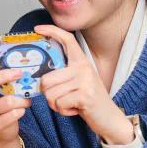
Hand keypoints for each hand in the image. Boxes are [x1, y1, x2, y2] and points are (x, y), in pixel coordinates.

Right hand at [0, 34, 31, 142]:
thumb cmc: (6, 108)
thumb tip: (27, 59)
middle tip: (20, 73)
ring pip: (6, 101)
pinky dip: (21, 111)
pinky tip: (22, 111)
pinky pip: (12, 115)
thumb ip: (10, 78)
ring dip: (21, 99)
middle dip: (3, 76)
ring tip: (26, 100)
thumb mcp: (5, 90)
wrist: (4, 132)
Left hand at [34, 25, 134, 144]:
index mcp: (81, 62)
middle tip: (61, 98)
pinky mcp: (85, 96)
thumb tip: (39, 74)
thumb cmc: (88, 100)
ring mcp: (85, 81)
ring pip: (50, 94)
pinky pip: (59, 104)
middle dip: (47, 94)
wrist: (109, 118)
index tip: (37, 29)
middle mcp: (84, 68)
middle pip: (46, 79)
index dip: (51, 31)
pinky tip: (75, 110)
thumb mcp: (79, 81)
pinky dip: (63, 111)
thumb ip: (64, 74)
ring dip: (55, 104)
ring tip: (70, 104)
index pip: (67, 39)